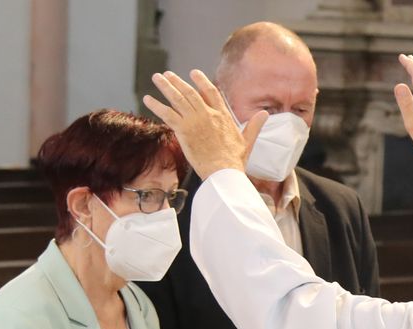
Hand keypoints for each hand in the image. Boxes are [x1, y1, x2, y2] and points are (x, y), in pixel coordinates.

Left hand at [144, 70, 268, 179]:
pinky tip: (148, 98)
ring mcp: (195, 121)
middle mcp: (208, 114)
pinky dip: (157, 105)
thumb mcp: (248, 141)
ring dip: (166, 87)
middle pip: (190, 92)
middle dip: (178, 82)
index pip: (211, 92)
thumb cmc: (235, 161)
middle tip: (168, 74)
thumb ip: (254, 126)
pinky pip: (167, 114)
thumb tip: (265, 114)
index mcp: (222, 116)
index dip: (201, 81)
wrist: (223, 172)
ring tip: (157, 78)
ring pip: (178, 99)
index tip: (193, 73)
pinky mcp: (184, 130)